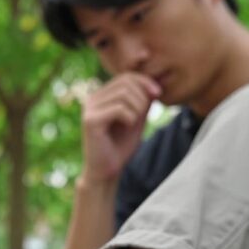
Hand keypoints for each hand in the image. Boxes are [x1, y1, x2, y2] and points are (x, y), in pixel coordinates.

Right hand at [80, 73, 160, 187]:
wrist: (106, 171)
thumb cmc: (120, 146)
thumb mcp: (136, 119)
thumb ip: (142, 101)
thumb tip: (153, 84)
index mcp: (101, 96)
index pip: (126, 77)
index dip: (145, 82)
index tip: (158, 95)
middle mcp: (92, 98)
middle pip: (126, 82)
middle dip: (142, 97)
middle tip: (143, 115)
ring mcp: (89, 109)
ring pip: (124, 95)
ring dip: (137, 109)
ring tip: (134, 123)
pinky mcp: (90, 121)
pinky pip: (119, 109)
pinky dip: (130, 118)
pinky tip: (127, 127)